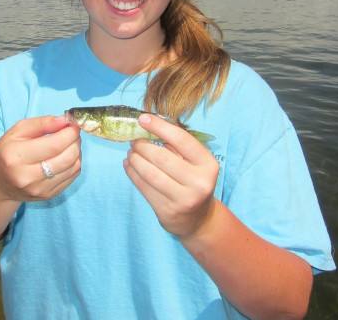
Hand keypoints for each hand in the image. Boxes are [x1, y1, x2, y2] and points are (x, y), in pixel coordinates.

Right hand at [0, 115, 81, 201]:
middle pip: (68, 157)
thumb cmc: (6, 153)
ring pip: (73, 167)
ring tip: (69, 143)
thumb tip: (65, 120)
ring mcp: (40, 189)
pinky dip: (74, 163)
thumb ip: (41, 123)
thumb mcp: (16, 131)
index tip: (73, 124)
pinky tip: (65, 156)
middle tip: (71, 133)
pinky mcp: (49, 195)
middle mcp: (28, 177)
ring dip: (77, 151)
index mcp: (16, 157)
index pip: (55, 144)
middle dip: (75, 141)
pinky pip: (72, 176)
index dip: (69, 133)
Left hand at [124, 114, 219, 237]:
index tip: (143, 119)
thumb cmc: (193, 183)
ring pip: (150, 173)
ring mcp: (183, 199)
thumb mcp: (196, 164)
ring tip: (131, 152)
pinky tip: (128, 165)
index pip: (182, 140)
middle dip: (143, 145)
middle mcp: (199, 182)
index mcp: (208, 165)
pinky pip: (144, 188)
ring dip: (135, 159)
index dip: (160, 127)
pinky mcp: (167, 211)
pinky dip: (132, 173)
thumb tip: (149, 126)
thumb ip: (178, 147)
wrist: (197, 220)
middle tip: (133, 140)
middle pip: (162, 157)